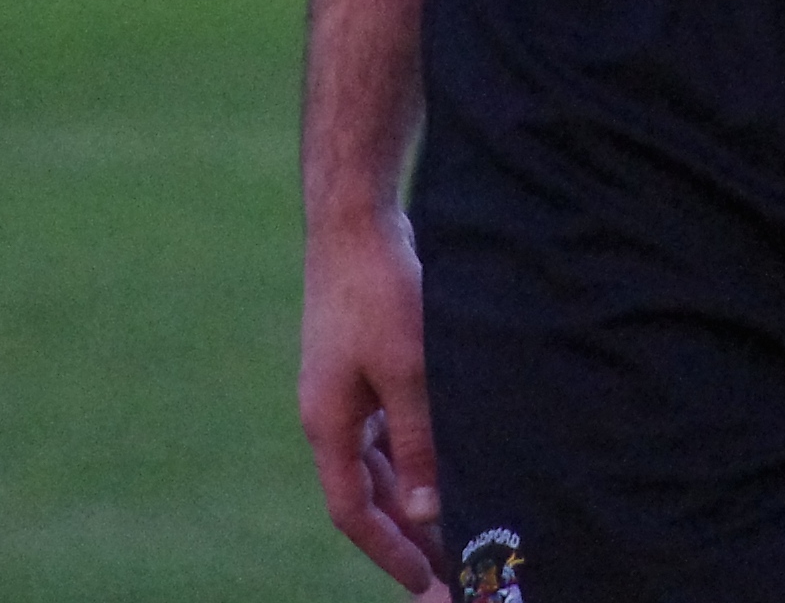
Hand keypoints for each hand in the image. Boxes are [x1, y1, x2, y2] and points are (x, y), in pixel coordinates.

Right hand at [300, 211, 445, 595]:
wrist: (355, 218)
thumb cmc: (379, 289)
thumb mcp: (407, 369)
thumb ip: (417, 440)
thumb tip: (425, 510)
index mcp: (328, 425)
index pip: (355, 513)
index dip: (392, 553)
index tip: (428, 586)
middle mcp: (330, 414)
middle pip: (367, 492)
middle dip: (405, 534)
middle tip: (451, 568)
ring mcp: (343, 387)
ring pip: (378, 459)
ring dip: (410, 493)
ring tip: (455, 523)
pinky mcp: (361, 360)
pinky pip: (385, 425)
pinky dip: (412, 450)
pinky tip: (445, 456)